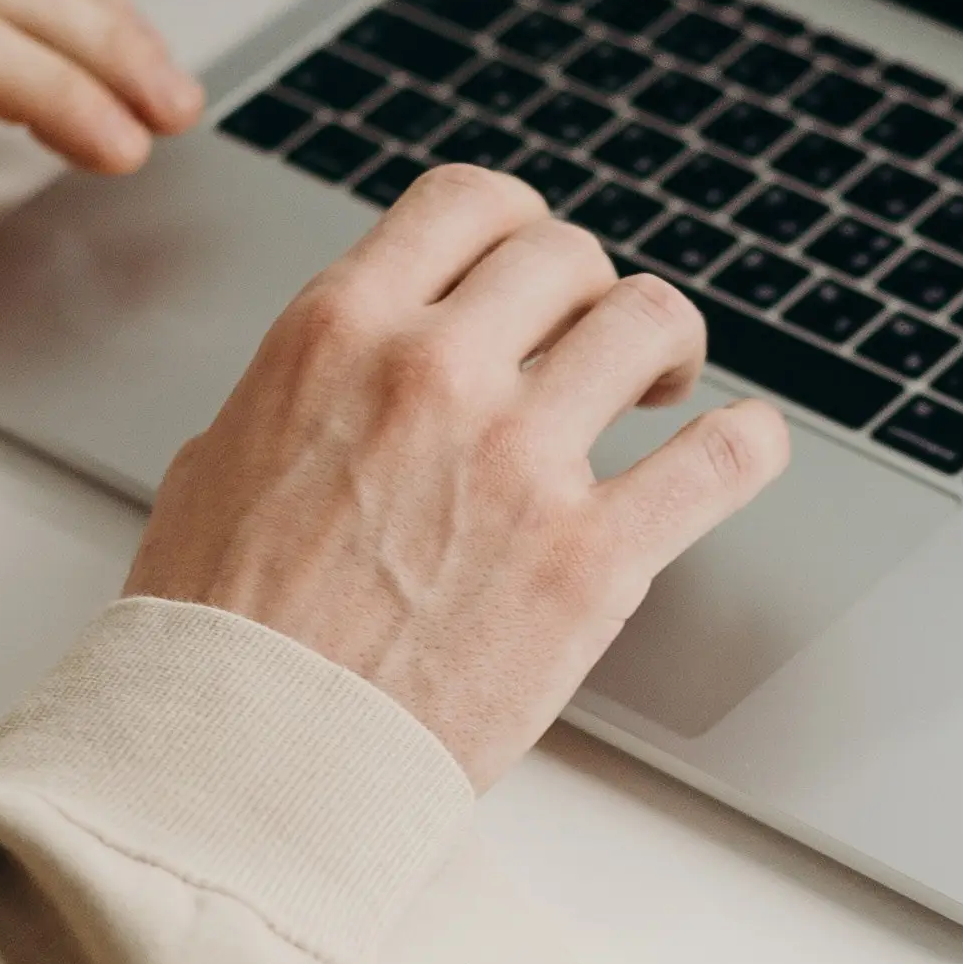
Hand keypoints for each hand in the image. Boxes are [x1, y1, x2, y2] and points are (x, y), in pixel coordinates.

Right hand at [125, 165, 790, 785]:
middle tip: (589, 347)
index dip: (516, 228)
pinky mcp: (590, 562)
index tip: (531, 271)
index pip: (467, 203)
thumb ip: (307, 389)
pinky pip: (721, 459)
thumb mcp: (220, 458)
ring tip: (658, 390)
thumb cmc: (215, 633)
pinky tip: (740, 446)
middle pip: (568, 256)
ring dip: (664, 347)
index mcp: (338, 334)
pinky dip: (747, 443)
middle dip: (585, 296)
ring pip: (650, 322)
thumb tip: (351, 375)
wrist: (241, 760)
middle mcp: (435, 374)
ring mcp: (521, 463)